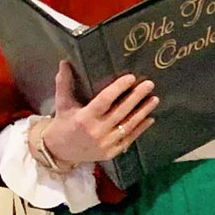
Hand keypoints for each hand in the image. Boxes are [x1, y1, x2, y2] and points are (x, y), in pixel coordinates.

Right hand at [43, 61, 157, 163]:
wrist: (60, 152)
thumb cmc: (63, 123)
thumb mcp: (62, 104)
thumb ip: (64, 83)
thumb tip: (64, 61)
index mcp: (84, 117)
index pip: (104, 100)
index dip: (118, 88)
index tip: (131, 77)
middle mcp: (96, 131)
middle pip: (121, 111)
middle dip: (136, 97)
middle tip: (149, 84)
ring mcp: (105, 143)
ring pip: (128, 125)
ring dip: (143, 112)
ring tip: (154, 99)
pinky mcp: (111, 152)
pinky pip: (129, 139)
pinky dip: (141, 128)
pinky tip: (150, 118)